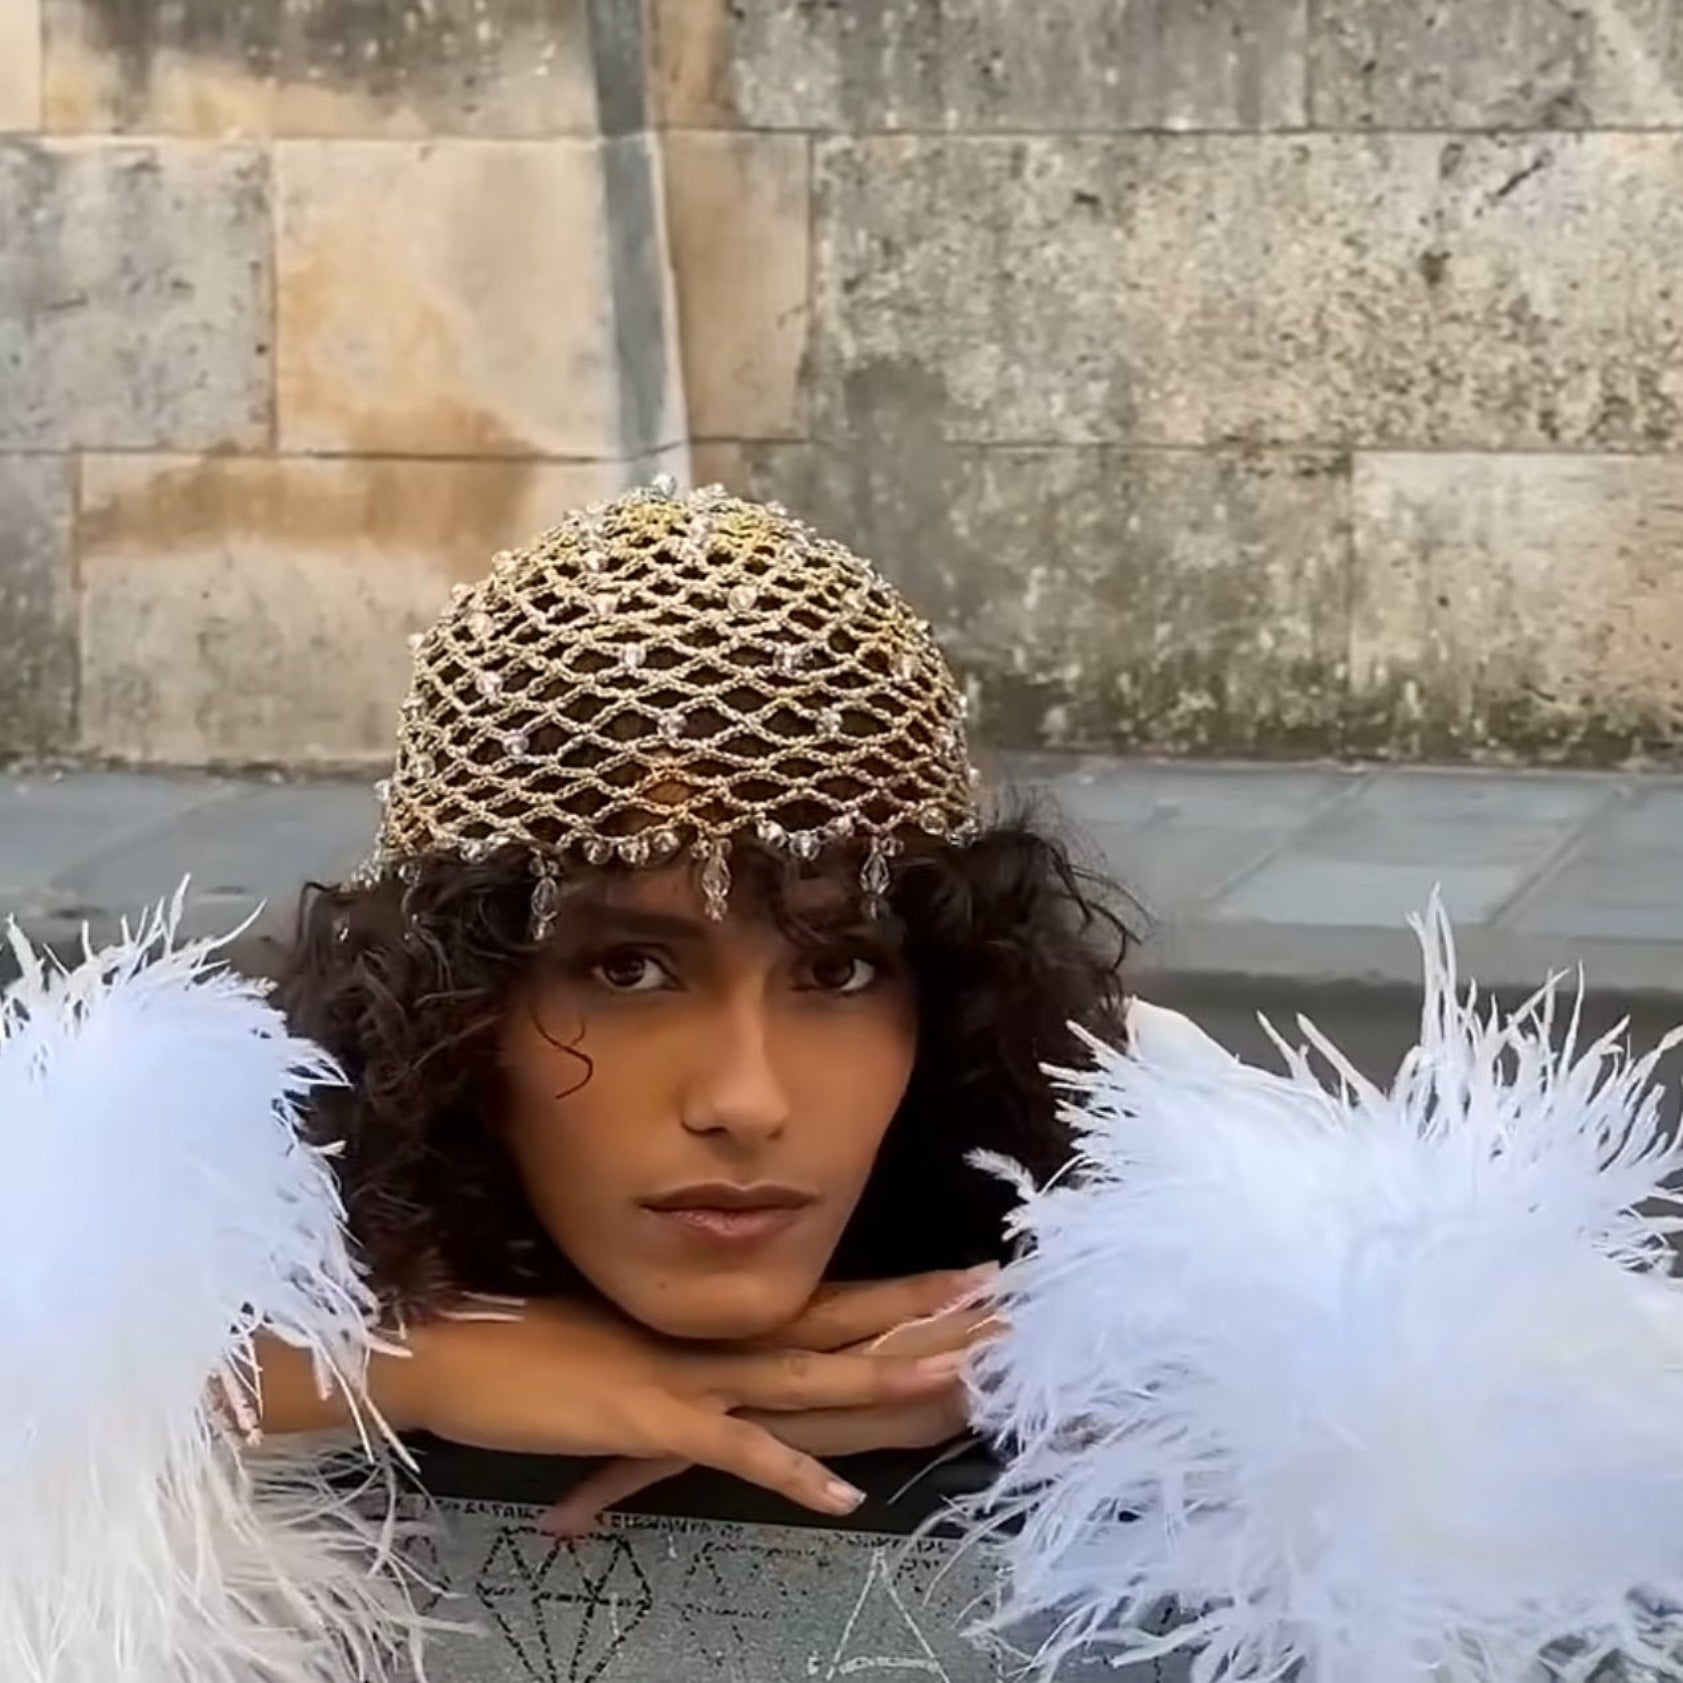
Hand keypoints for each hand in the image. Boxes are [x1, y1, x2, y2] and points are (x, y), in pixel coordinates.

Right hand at [538, 1266, 1000, 1534]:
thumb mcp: (614, 1347)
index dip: (891, 1287)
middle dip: (918, 1311)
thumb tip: (691, 1378)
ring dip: (886, 1374)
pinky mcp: (654, 1417)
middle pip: (835, 1320)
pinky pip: (738, 1448)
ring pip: (808, 1373)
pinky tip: (841, 1496)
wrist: (454, 1345)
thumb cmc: (524, 1347)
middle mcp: (712, 1333)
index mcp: (707, 1315)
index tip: (958, 1272)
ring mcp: (689, 1372)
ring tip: (958, 1372)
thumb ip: (666, 1360)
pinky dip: (793, 1472)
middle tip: (995, 1294)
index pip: (820, 1296)